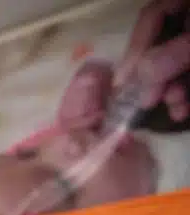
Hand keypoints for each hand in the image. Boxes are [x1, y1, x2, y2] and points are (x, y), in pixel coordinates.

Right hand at [116, 0, 189, 124]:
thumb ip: (173, 54)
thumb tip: (140, 74)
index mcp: (186, 3)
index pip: (152, 17)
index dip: (136, 48)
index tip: (125, 80)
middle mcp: (189, 20)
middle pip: (163, 44)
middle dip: (157, 77)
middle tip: (147, 102)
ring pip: (177, 63)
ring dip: (172, 90)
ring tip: (173, 109)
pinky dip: (186, 92)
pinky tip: (182, 111)